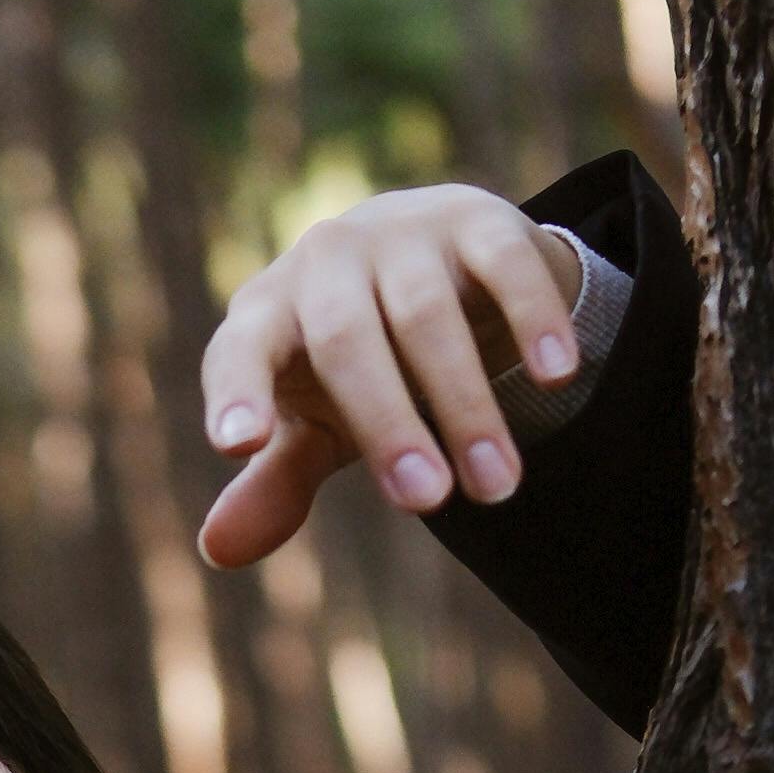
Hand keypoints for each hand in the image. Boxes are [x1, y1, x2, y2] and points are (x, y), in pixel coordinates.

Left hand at [197, 186, 584, 567]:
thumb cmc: (352, 363)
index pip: (240, 350)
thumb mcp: (314, 422)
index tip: (237, 442)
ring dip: (464, 404)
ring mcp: (400, 233)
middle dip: (387, 425)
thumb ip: (275, 481)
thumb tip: (218, 552)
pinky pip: (503, 265)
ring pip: (425, 313)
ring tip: (496, 486)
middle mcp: (324, 261)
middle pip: (345, 339)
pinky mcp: (477, 220)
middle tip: (427, 501)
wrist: (433, 258)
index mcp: (268, 313)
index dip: (237, 390)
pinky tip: (554, 377)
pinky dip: (531, 319)